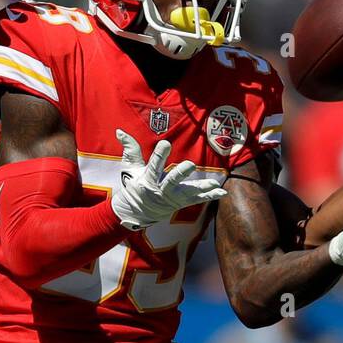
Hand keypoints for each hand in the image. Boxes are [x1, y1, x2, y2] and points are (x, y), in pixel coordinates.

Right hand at [111, 131, 226, 229]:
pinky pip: (197, 200)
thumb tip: (119, 131)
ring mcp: (173, 198)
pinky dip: (210, 196)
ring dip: (201, 188)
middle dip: (181, 174)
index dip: (159, 155)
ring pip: (188, 193)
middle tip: (190, 165)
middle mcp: (161, 190)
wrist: (137, 212)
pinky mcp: (182, 203)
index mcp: (147, 180)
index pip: (154, 166)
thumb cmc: (134, 185)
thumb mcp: (130, 168)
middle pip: (172, 182)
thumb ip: (130, 149)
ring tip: (214, 183)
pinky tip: (222, 192)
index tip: (165, 143)